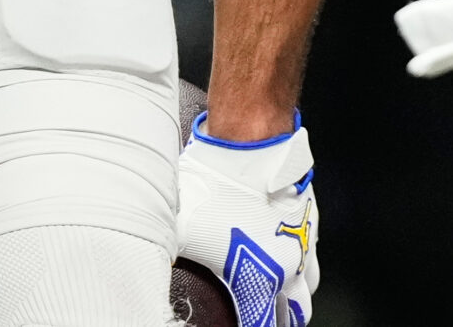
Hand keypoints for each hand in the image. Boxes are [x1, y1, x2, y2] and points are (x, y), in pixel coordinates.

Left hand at [177, 112, 317, 326]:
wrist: (250, 144)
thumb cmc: (217, 186)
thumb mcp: (181, 227)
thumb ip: (166, 252)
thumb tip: (141, 262)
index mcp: (258, 278)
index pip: (259, 324)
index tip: (242, 326)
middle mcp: (289, 265)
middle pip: (295, 312)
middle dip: (282, 318)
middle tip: (266, 315)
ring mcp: (303, 240)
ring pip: (309, 282)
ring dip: (296, 291)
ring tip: (282, 293)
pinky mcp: (308, 216)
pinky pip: (311, 248)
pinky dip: (302, 256)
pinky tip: (287, 248)